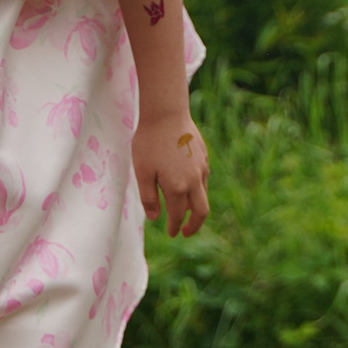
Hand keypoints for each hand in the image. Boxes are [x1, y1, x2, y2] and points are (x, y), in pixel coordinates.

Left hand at [130, 111, 210, 238]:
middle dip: (195, 225)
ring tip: (185, 210)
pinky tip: (187, 186)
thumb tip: (156, 217)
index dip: (175, 227)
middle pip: (202, 211)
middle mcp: (194, 180)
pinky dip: (197, 190)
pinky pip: (204, 179)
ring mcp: (202, 168)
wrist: (166, 113)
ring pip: (204, 194)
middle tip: (186, 232)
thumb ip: (149, 197)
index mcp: (177, 187)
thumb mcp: (142, 172)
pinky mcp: (204, 156)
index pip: (178, 215)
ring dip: (196, 207)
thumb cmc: (149, 142)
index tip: (172, 233)